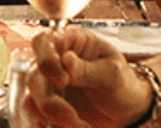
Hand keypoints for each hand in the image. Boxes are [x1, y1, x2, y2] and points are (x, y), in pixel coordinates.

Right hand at [26, 27, 152, 127]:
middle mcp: (55, 61)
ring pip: (32, 101)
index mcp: (71, 42)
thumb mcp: (113, 74)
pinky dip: (52, 126)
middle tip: (72, 116)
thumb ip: (89, 69)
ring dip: (54, 118)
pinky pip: (37, 118)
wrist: (128, 111)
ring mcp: (49, 85)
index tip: (63, 81)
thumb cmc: (123, 83)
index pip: (44, 41)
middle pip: (34, 76)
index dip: (46, 58)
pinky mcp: (48, 107)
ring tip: (81, 127)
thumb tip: (65, 60)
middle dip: (50, 102)